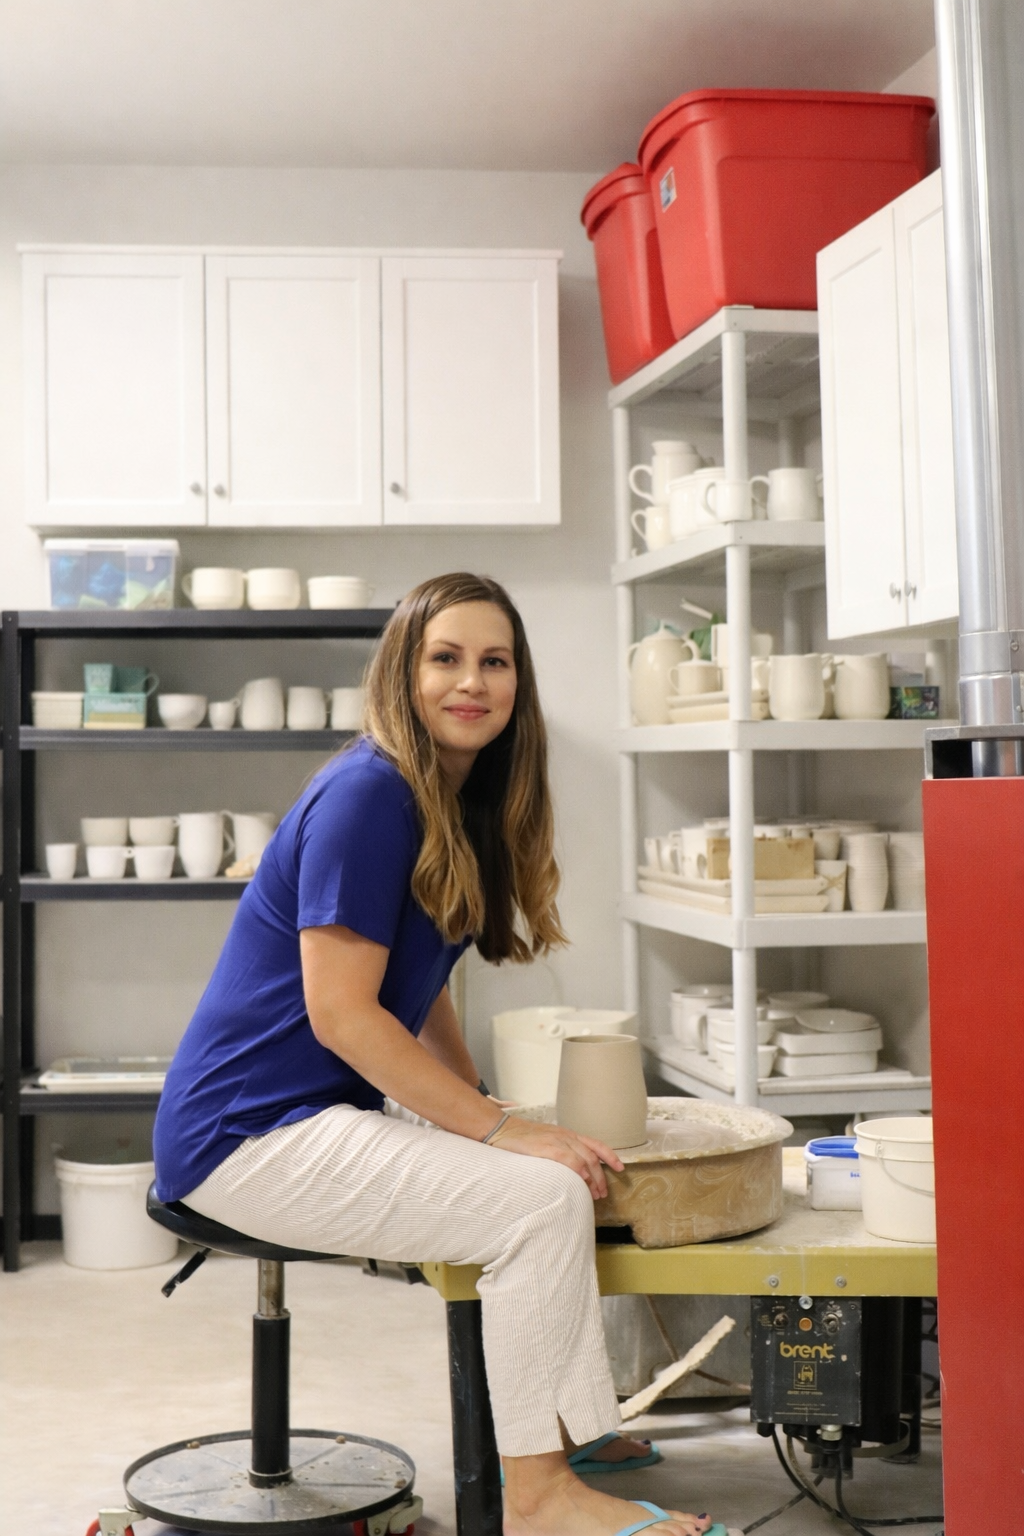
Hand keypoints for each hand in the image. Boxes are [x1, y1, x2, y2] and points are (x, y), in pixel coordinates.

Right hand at [488, 1116, 623, 1198]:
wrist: (500, 1129)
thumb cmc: (520, 1138)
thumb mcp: (545, 1141)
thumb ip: (559, 1152)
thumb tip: (570, 1170)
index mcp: (566, 1134)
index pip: (595, 1144)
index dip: (609, 1156)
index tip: (620, 1168)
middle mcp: (565, 1136)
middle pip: (592, 1156)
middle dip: (601, 1176)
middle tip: (602, 1194)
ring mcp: (556, 1140)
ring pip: (584, 1158)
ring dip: (593, 1178)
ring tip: (595, 1194)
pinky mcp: (546, 1147)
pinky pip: (568, 1158)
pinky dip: (578, 1170)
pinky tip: (582, 1181)